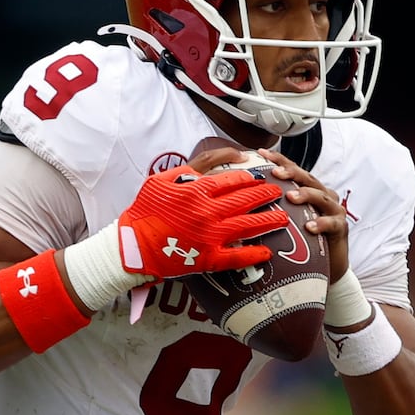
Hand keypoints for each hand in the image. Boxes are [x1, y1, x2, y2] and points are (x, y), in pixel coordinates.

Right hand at [116, 165, 287, 279]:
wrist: (131, 246)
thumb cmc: (144, 211)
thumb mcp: (162, 179)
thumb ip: (193, 166)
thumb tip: (225, 156)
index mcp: (196, 190)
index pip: (232, 180)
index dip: (249, 177)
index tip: (258, 178)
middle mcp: (206, 211)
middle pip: (246, 200)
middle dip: (266, 195)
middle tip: (277, 192)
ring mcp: (209, 236)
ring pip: (248, 225)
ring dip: (269, 220)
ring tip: (282, 217)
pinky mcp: (207, 258)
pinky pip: (236, 256)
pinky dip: (253, 254)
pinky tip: (267, 251)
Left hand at [259, 149, 349, 282]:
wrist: (327, 265)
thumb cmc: (301, 241)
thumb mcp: (284, 221)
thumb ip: (269, 209)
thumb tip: (235, 202)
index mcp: (307, 190)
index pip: (292, 170)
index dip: (278, 160)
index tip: (261, 153)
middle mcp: (321, 195)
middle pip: (307, 178)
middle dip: (291, 172)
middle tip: (275, 172)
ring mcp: (333, 210)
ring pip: (321, 197)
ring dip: (305, 195)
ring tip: (291, 196)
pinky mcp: (340, 227)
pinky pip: (331, 223)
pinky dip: (320, 223)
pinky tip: (309, 226)